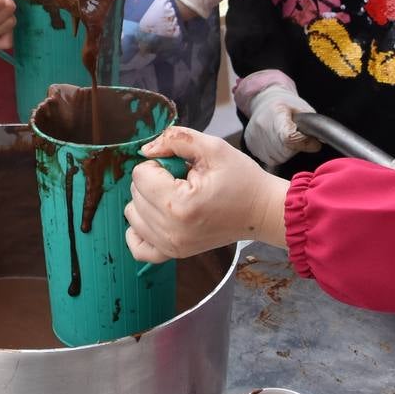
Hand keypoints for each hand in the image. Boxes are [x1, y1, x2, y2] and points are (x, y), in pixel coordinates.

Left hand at [124, 126, 288, 260]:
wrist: (262, 211)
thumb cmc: (241, 179)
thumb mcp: (212, 147)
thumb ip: (175, 139)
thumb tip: (145, 150)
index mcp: (178, 204)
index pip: (140, 174)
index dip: (160, 162)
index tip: (183, 166)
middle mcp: (170, 230)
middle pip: (135, 194)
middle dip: (154, 180)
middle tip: (184, 181)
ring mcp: (171, 246)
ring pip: (132, 215)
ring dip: (147, 201)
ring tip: (176, 197)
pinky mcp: (174, 254)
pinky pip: (137, 247)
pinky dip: (139, 230)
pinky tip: (155, 216)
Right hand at [239, 78, 319, 167]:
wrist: (264, 102)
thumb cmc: (286, 104)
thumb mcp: (303, 109)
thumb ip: (313, 126)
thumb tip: (318, 144)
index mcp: (276, 114)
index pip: (289, 139)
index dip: (302, 141)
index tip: (307, 137)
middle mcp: (262, 126)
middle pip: (284, 151)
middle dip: (295, 148)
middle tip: (296, 137)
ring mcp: (254, 138)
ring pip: (278, 158)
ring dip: (286, 153)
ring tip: (285, 138)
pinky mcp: (250, 146)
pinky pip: (269, 160)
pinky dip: (277, 155)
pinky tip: (277, 143)